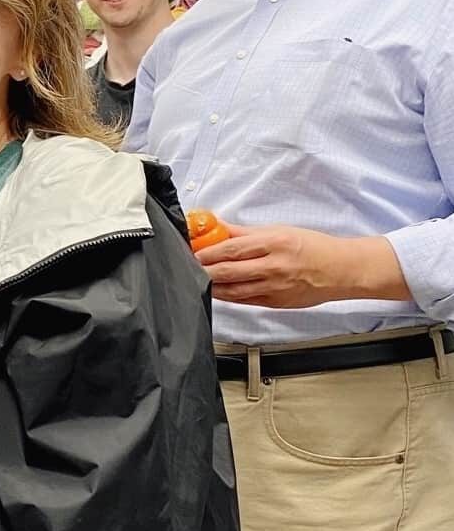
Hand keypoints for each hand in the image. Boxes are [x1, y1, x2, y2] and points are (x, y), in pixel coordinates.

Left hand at [196, 222, 350, 307]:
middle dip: (205, 270)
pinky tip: (217, 290)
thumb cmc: (313, 247)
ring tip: (198, 279)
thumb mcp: (279, 231)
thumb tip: (218, 227)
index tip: (192, 251)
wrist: (342, 270)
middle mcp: (274, 267)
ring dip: (212, 285)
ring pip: (234, 290)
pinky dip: (228, 296)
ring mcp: (275, 288)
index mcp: (274, 243)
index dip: (208, 251)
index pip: (232, 248)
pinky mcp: (276, 303)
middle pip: (229, 271)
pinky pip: (245, 301)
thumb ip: (245, 232)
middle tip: (188, 266)